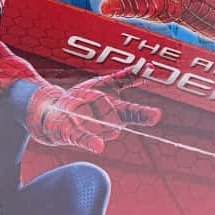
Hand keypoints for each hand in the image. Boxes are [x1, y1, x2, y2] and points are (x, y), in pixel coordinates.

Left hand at [33, 67, 160, 153]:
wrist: (56, 111)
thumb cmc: (84, 98)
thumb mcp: (105, 82)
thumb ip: (126, 77)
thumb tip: (149, 67)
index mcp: (116, 110)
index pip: (133, 111)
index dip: (146, 113)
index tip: (158, 115)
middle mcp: (108, 122)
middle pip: (124, 115)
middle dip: (141, 115)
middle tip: (155, 115)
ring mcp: (93, 128)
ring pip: (104, 116)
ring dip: (94, 101)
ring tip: (82, 99)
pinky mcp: (76, 134)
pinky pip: (85, 139)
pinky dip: (92, 142)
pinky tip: (99, 147)